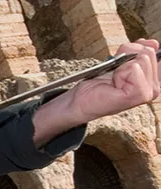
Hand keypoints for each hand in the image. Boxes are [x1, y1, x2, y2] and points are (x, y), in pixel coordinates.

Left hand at [33, 39, 159, 145]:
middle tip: (116, 72)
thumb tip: (153, 43)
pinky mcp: (139, 94)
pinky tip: (114, 83)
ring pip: (142, 58)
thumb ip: (139, 52)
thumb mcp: (121, 61)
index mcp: (152, 79)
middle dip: (127, 56)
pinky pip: (133, 67)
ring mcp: (148, 92)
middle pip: (148, 52)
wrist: (81, 100)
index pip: (154, 50)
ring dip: (122, 65)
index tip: (123, 63)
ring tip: (115, 78)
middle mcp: (154, 87)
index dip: (136, 50)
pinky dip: (119, 72)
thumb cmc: (98, 84)